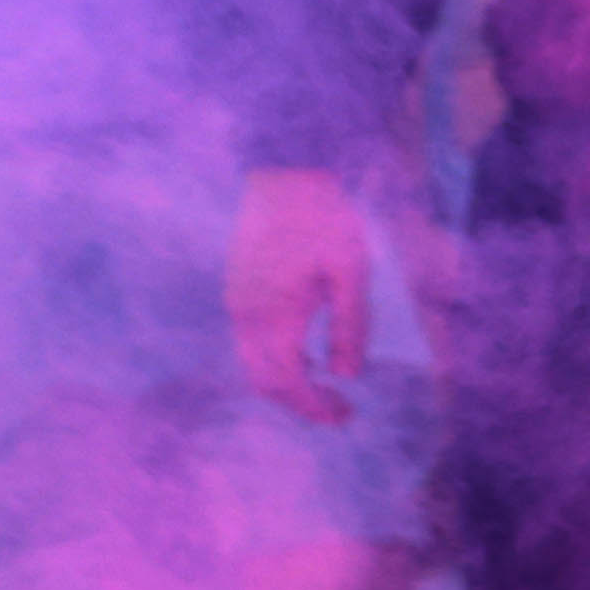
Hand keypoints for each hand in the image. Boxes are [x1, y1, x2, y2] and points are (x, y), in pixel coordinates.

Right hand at [224, 167, 378, 424]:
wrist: (284, 174)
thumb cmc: (325, 218)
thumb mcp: (352, 271)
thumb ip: (350, 325)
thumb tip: (347, 374)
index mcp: (275, 315)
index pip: (288, 381)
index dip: (313, 406)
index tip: (343, 416)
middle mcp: (247, 315)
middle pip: (264, 381)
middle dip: (299, 403)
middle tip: (339, 410)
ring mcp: (238, 303)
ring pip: (252, 365)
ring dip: (286, 384)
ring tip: (327, 388)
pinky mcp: (239, 291)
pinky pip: (250, 343)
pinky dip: (276, 361)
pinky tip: (308, 356)